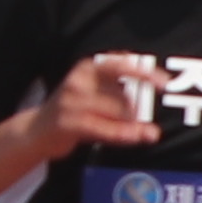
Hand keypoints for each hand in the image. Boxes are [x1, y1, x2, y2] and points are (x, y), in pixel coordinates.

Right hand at [35, 55, 161, 153]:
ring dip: (134, 125)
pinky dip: (123, 134)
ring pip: (117, 112)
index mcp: (87, 68)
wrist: (35, 131)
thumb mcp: (92, 93)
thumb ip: (119, 93)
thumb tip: (149, 106)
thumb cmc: (72, 112)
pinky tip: (136, 137)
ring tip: (142, 134)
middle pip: (123, 95)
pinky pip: (105, 128)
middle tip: (143, 124)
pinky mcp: (68, 122)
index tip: (166, 83)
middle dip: (138, 111)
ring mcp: (71, 101)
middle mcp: (78, 81)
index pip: (121, 65)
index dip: (145, 73)